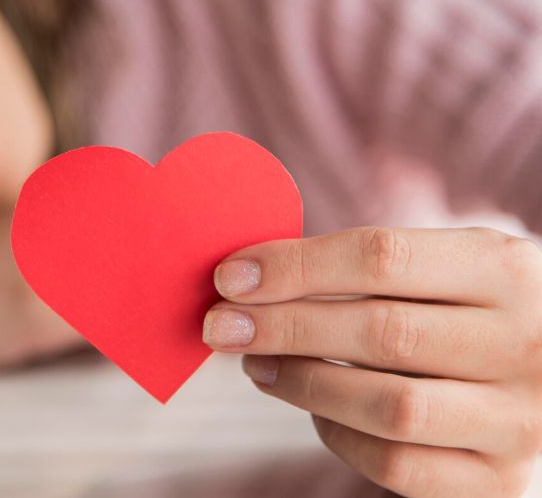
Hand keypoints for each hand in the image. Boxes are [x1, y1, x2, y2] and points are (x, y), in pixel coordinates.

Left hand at [202, 227, 541, 497]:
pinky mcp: (500, 481)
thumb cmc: (469, 310)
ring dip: (301, 382)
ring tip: (255, 363)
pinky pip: (396, 466)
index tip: (230, 277)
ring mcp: (519, 420)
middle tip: (220, 325)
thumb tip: (249, 278)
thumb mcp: (445, 266)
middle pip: (379, 331)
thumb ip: (366, 268)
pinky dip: (339, 436)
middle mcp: (525, 344)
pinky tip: (314, 409)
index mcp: (506, 269)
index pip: (383, 256)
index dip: (295, 266)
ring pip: (386, 406)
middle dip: (283, 326)